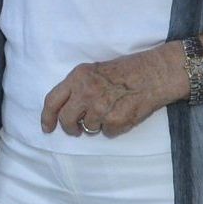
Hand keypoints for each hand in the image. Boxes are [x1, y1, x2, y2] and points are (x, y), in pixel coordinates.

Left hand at [40, 45, 183, 139]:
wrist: (155, 73)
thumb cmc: (127, 70)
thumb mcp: (96, 70)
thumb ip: (79, 87)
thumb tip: (66, 108)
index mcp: (78, 77)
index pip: (52, 100)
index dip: (47, 117)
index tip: (47, 127)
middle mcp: (86, 91)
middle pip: (66, 119)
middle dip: (70, 128)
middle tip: (76, 130)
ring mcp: (101, 107)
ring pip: (88, 128)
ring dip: (97, 125)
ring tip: (111, 111)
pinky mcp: (116, 120)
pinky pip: (107, 133)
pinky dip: (113, 128)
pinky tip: (123, 114)